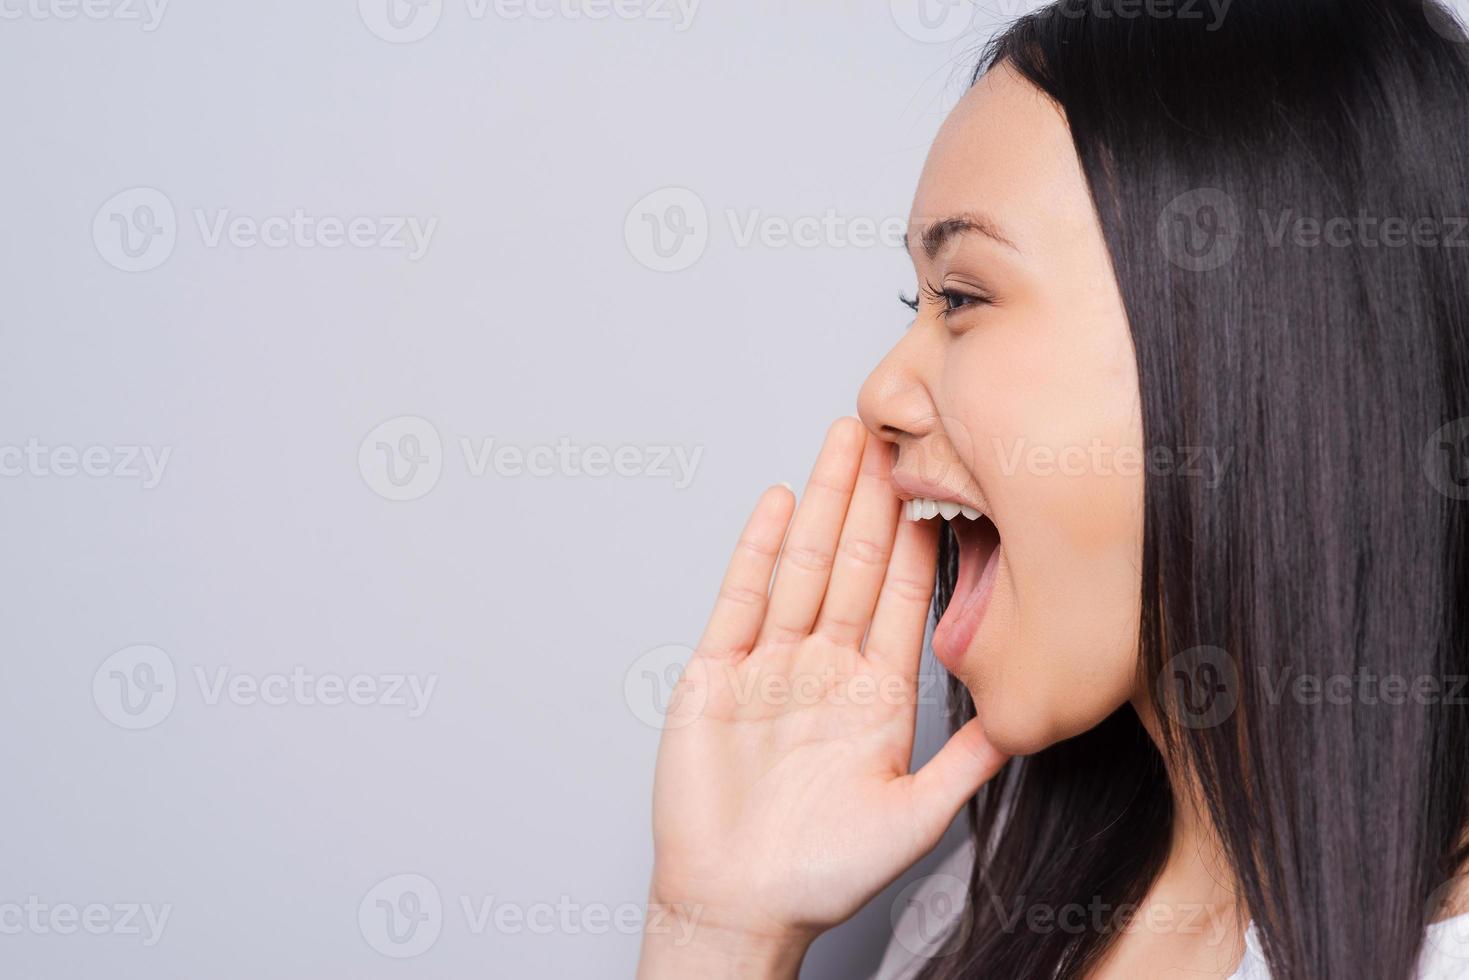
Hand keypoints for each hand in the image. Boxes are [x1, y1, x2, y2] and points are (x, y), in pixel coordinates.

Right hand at [638, 418, 1008, 978]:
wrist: (738, 903)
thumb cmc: (821, 874)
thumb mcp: (917, 817)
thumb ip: (968, 761)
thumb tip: (1028, 721)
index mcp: (876, 695)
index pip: (901, 598)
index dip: (918, 539)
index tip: (939, 483)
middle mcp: (826, 667)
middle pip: (852, 564)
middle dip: (872, 497)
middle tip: (889, 430)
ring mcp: (772, 664)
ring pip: (802, 566)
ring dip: (822, 502)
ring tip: (841, 440)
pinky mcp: (719, 671)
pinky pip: (742, 597)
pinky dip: (758, 548)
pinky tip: (777, 501)